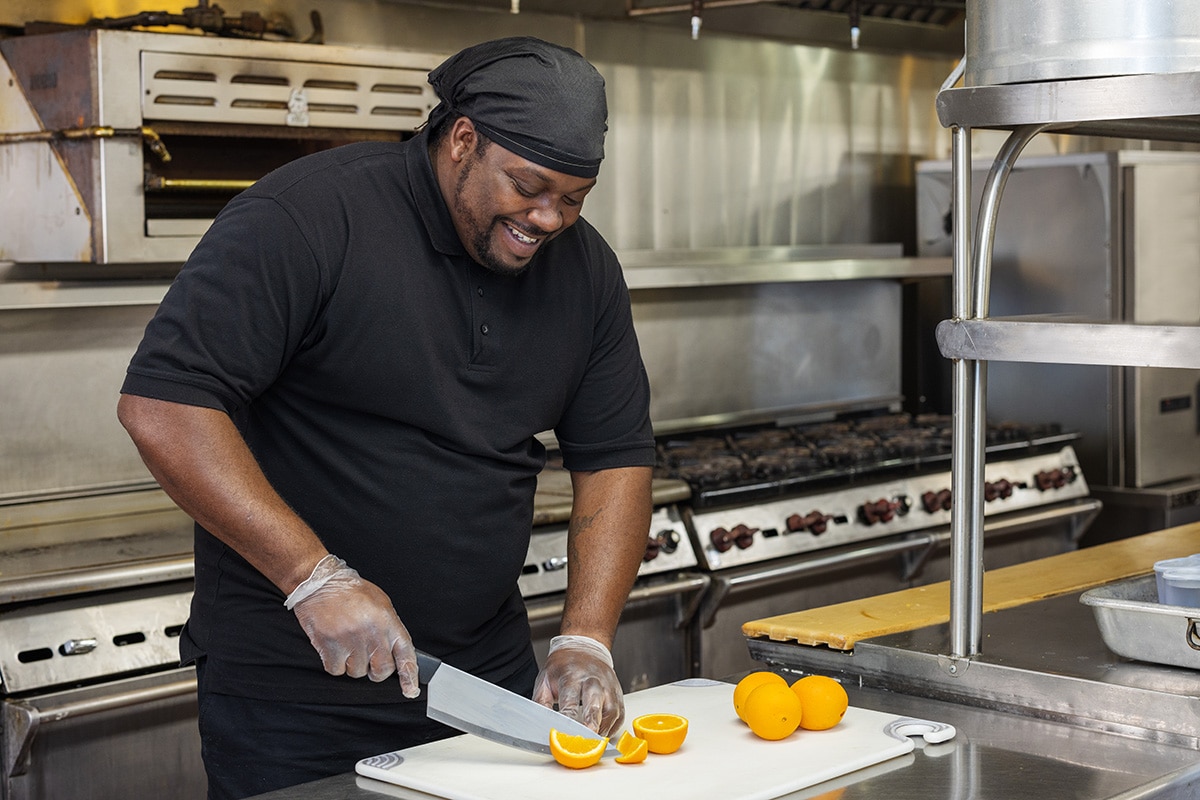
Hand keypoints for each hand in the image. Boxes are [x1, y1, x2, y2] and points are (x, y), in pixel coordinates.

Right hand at [285, 555, 419, 696]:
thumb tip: (395, 652)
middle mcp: (372, 633)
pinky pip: (336, 670)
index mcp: (388, 621)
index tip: (410, 690)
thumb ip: (390, 627)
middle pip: (381, 670)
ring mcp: (350, 641)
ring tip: (348, 643)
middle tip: (369, 659)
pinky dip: (335, 663)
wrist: (320, 583)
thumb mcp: (380, 602)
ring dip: (353, 664)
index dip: (409, 675)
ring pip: (357, 672)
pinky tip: (335, 647)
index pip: (405, 654)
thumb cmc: (350, 591)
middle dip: (376, 670)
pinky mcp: (330, 647)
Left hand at [532, 635, 623, 735]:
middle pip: (595, 702)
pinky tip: (602, 735)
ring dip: (603, 729)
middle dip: (592, 722)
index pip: (570, 699)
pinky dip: (612, 727)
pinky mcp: (617, 692)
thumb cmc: (563, 667)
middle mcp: (593, 680)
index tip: (565, 733)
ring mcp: (608, 686)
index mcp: (572, 675)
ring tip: (594, 743)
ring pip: (612, 710)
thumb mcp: (545, 680)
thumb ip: (541, 703)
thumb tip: (540, 725)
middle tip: (588, 739)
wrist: (584, 648)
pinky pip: (619, 713)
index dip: (568, 718)